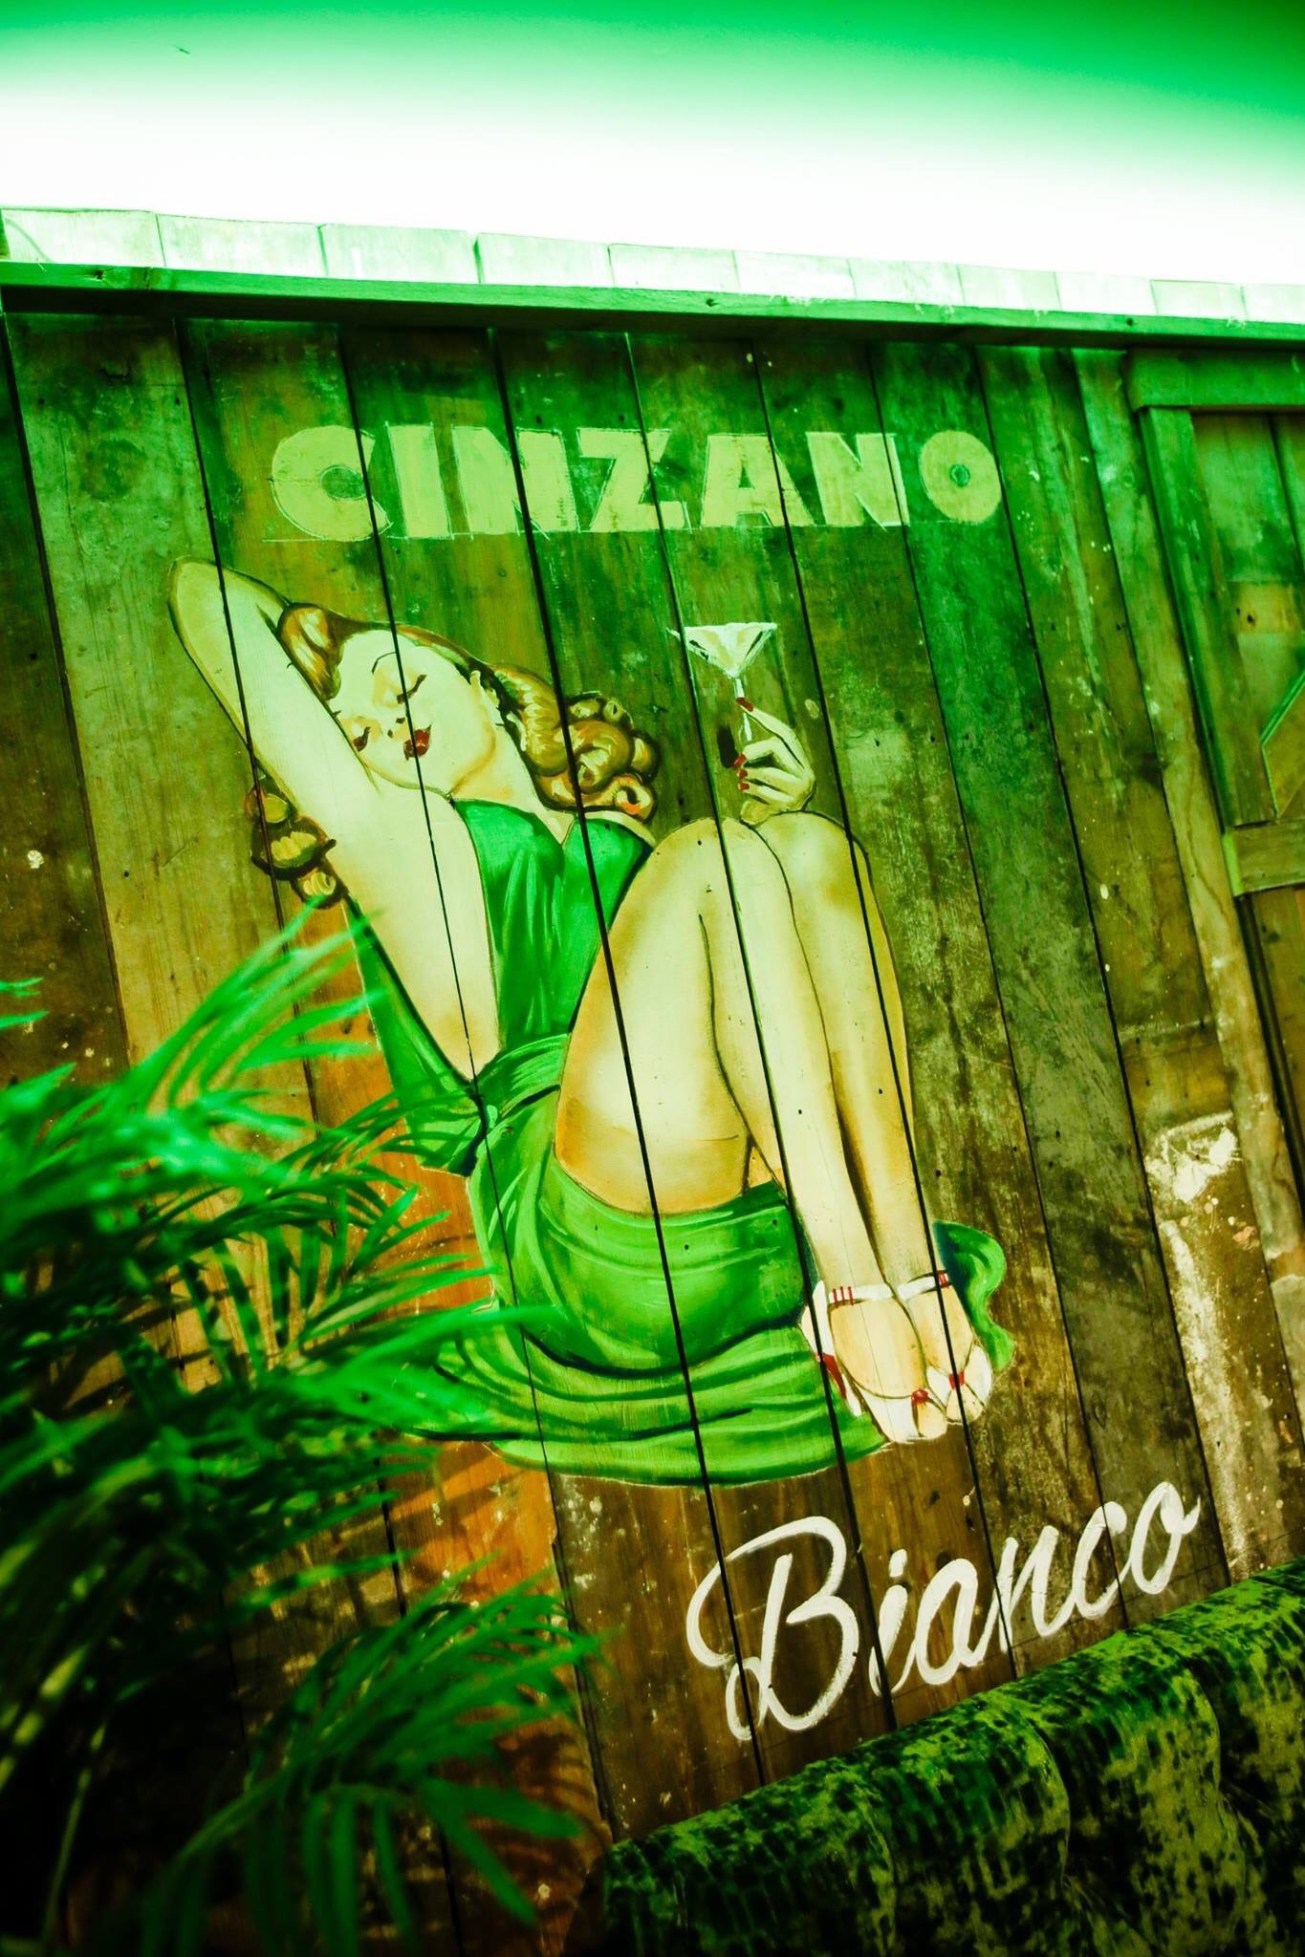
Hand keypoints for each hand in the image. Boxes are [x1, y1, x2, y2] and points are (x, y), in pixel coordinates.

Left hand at [733, 705, 815, 824]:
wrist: (788, 832)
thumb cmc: (773, 797)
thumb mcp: (771, 773)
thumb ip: (763, 757)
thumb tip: (741, 734)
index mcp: (802, 761)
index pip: (785, 733)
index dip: (764, 717)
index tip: (742, 704)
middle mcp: (806, 773)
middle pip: (777, 745)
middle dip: (753, 750)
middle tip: (737, 760)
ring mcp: (799, 790)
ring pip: (769, 770)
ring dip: (750, 773)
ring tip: (739, 776)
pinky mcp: (788, 805)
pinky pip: (764, 791)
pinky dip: (750, 789)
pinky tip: (742, 789)